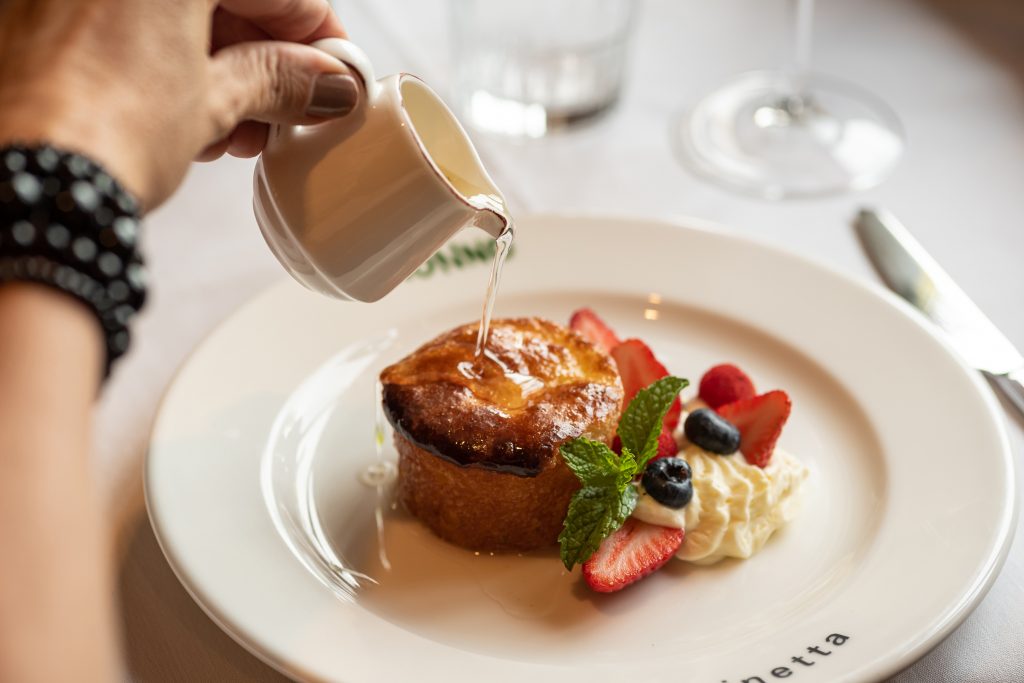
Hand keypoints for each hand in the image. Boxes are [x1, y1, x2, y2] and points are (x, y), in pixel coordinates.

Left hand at [0, 0, 357, 209]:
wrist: (31, 183)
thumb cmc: (102, 131)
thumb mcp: (215, 102)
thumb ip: (277, 79)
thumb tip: (325, 81)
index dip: (315, 30)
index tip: (336, 67)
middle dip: (264, 55)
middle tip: (292, 105)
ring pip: (175, 14)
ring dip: (220, 67)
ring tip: (241, 126)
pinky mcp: (40, 16)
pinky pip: (127, 24)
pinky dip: (167, 62)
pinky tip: (193, 114)